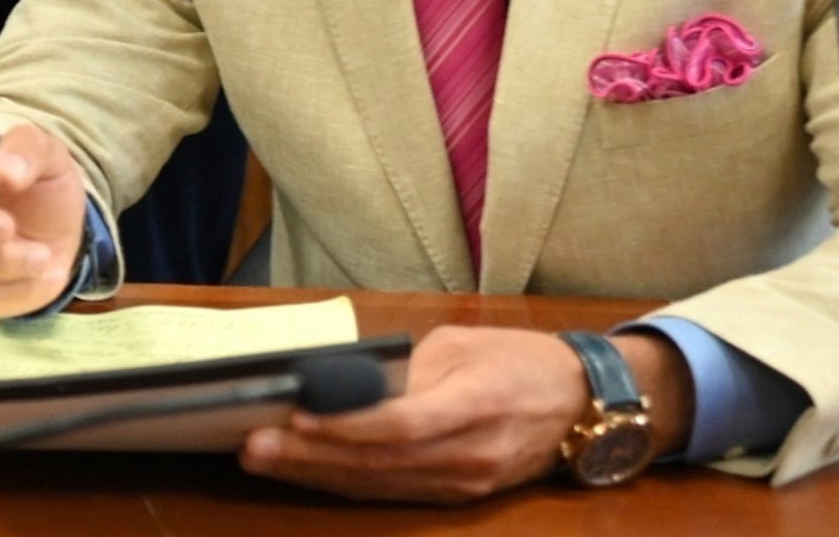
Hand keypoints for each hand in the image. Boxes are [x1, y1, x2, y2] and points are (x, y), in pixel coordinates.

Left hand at [242, 325, 686, 501]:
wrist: (584, 404)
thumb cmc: (520, 360)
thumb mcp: (464, 344)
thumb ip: (406, 367)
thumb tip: (343, 383)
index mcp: (476, 405)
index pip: (403, 425)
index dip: (347, 426)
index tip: (296, 417)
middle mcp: (471, 454)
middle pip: (381, 463)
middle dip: (311, 457)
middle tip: (253, 446)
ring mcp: (466, 482)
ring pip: (381, 484)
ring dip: (317, 475)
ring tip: (263, 459)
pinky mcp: (460, 495)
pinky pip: (394, 491)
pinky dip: (347, 482)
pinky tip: (306, 472)